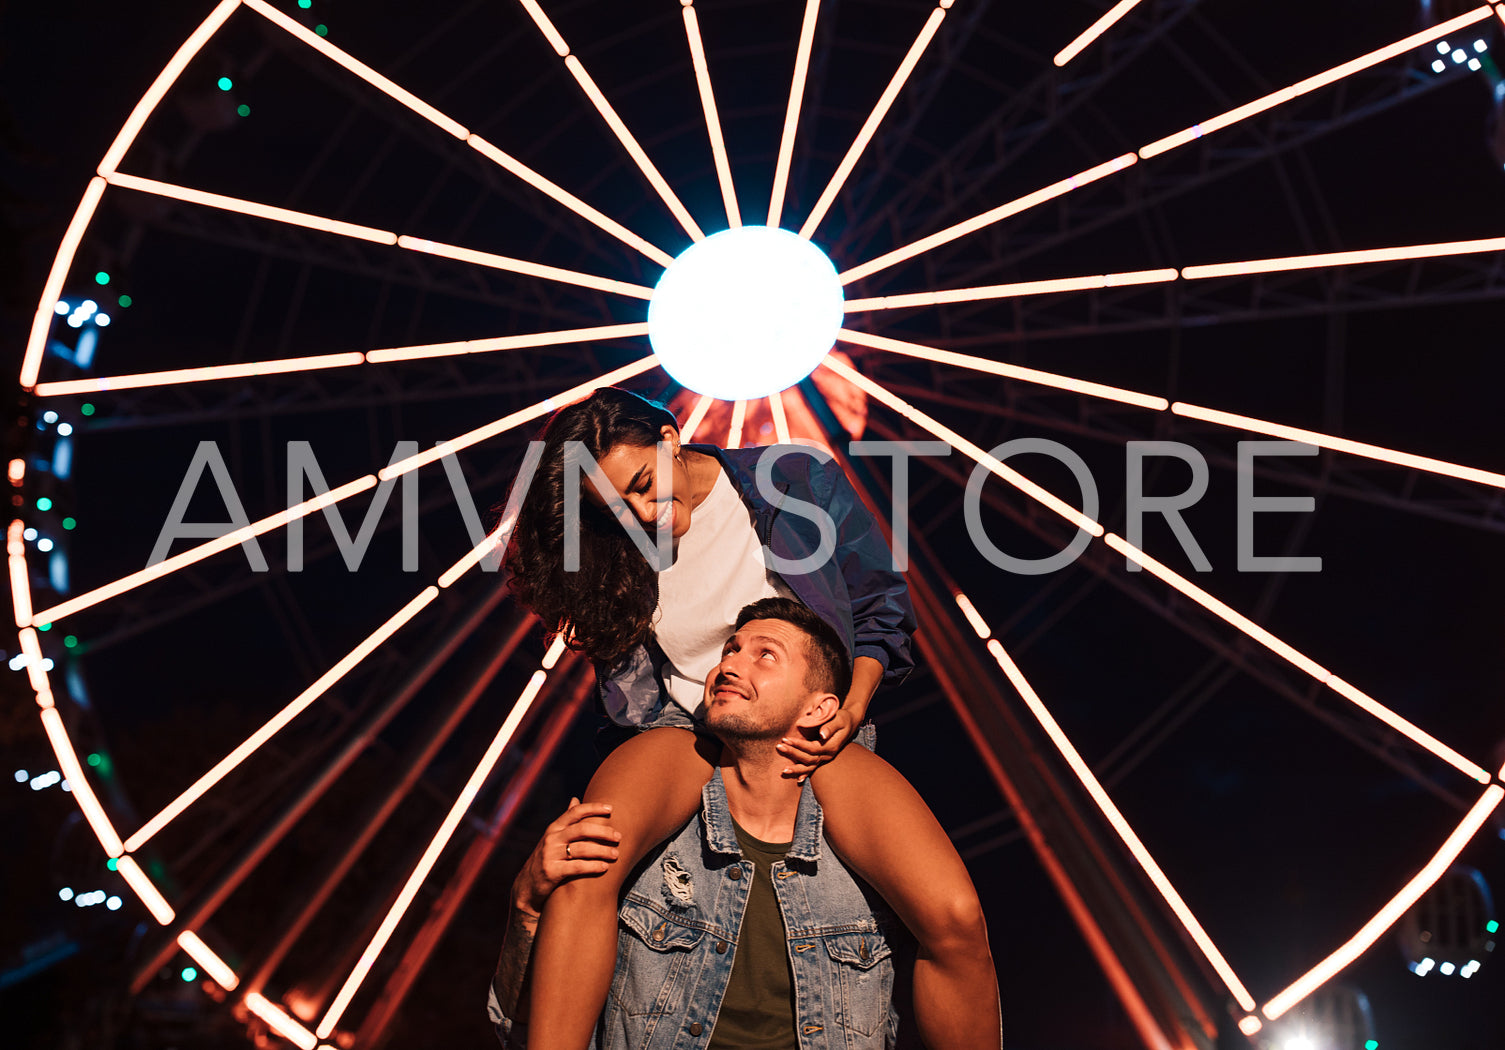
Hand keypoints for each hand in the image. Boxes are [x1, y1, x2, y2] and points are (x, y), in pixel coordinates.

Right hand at [511, 798, 620, 917]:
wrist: (527, 887)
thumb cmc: (547, 859)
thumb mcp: (553, 838)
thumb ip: (566, 821)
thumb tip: (575, 799)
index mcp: (554, 828)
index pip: (575, 812)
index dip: (593, 808)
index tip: (611, 809)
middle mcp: (551, 839)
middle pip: (581, 829)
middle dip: (603, 831)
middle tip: (619, 836)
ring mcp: (550, 855)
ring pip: (582, 849)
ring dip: (602, 851)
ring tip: (616, 854)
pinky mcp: (552, 871)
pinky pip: (577, 867)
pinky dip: (593, 866)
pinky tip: (605, 867)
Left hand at [776, 708, 860, 780]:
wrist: (849, 723)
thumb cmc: (843, 719)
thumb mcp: (839, 720)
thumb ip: (830, 727)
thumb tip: (823, 735)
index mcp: (831, 746)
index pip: (812, 749)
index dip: (799, 745)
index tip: (786, 739)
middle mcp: (828, 755)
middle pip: (808, 759)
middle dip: (793, 754)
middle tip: (779, 747)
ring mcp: (825, 759)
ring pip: (809, 767)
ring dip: (796, 769)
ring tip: (783, 770)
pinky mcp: (822, 758)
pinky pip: (813, 769)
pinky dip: (805, 774)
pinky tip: (797, 780)